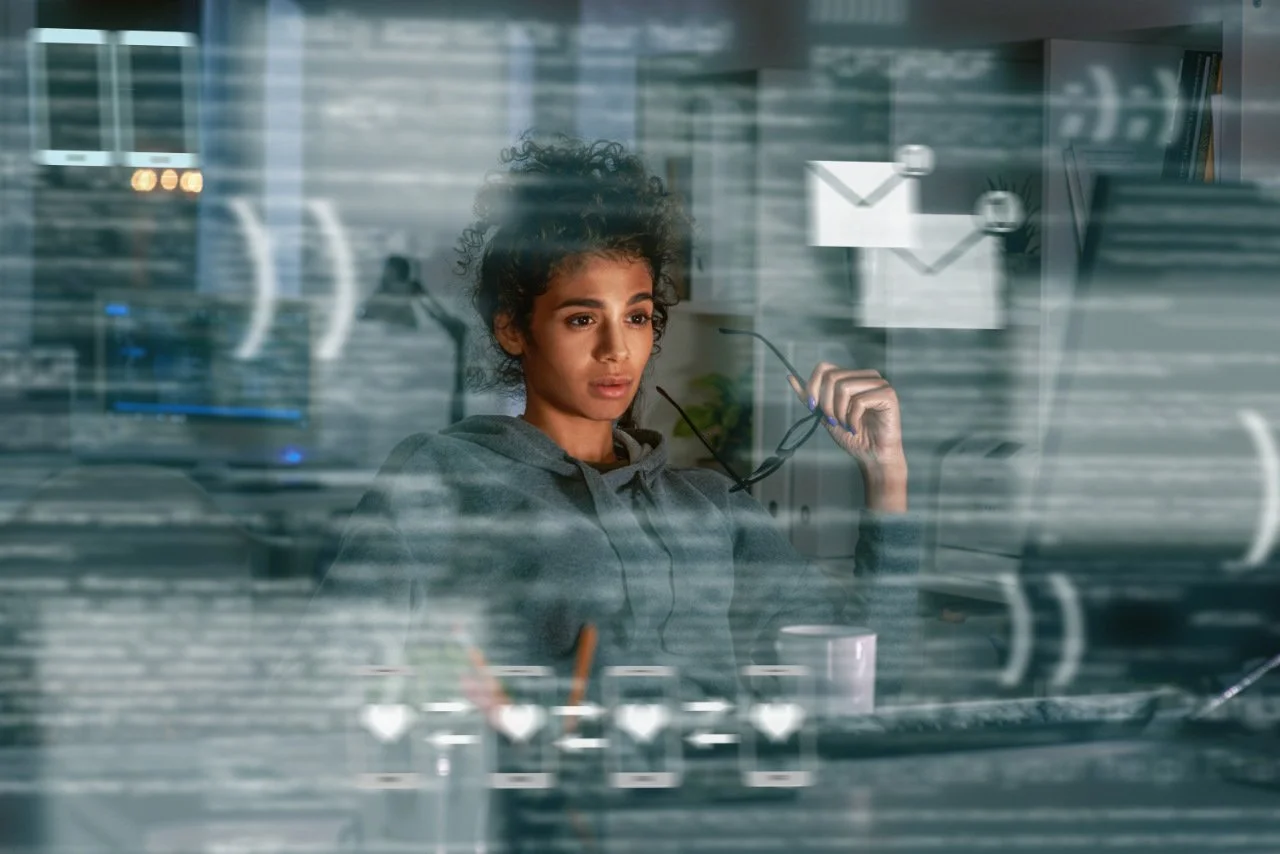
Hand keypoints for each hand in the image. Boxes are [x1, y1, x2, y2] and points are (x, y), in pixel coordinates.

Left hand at [786, 362, 906, 475]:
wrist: (871, 456)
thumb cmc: (851, 436)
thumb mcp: (824, 414)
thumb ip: (810, 396)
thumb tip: (790, 376)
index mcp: (852, 376)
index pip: (824, 368)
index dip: (813, 387)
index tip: (812, 408)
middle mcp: (866, 375)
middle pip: (832, 377)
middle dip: (826, 404)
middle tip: (833, 421)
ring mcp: (879, 383)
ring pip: (843, 387)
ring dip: (839, 412)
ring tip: (846, 425)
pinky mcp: (888, 394)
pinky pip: (859, 401)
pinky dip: (852, 418)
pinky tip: (856, 428)